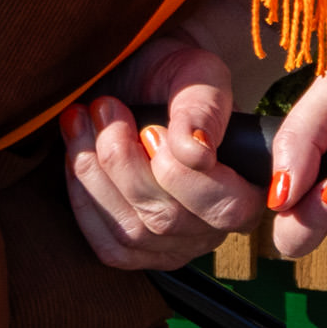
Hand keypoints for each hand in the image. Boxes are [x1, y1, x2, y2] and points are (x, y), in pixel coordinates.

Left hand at [61, 36, 258, 271]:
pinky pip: (107, 243)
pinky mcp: (135, 250)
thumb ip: (203, 111)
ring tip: (82, 118)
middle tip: (106, 107)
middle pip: (167, 219)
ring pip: (132, 232)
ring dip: (95, 172)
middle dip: (124, 162)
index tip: (149, 128)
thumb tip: (197, 154)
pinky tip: (75, 152)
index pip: (225, 206)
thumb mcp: (199, 77)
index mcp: (251, 189)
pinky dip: (83, 195)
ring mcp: (174, 246)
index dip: (180, 174)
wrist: (147, 77)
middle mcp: (215, 229)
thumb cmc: (180, 77)